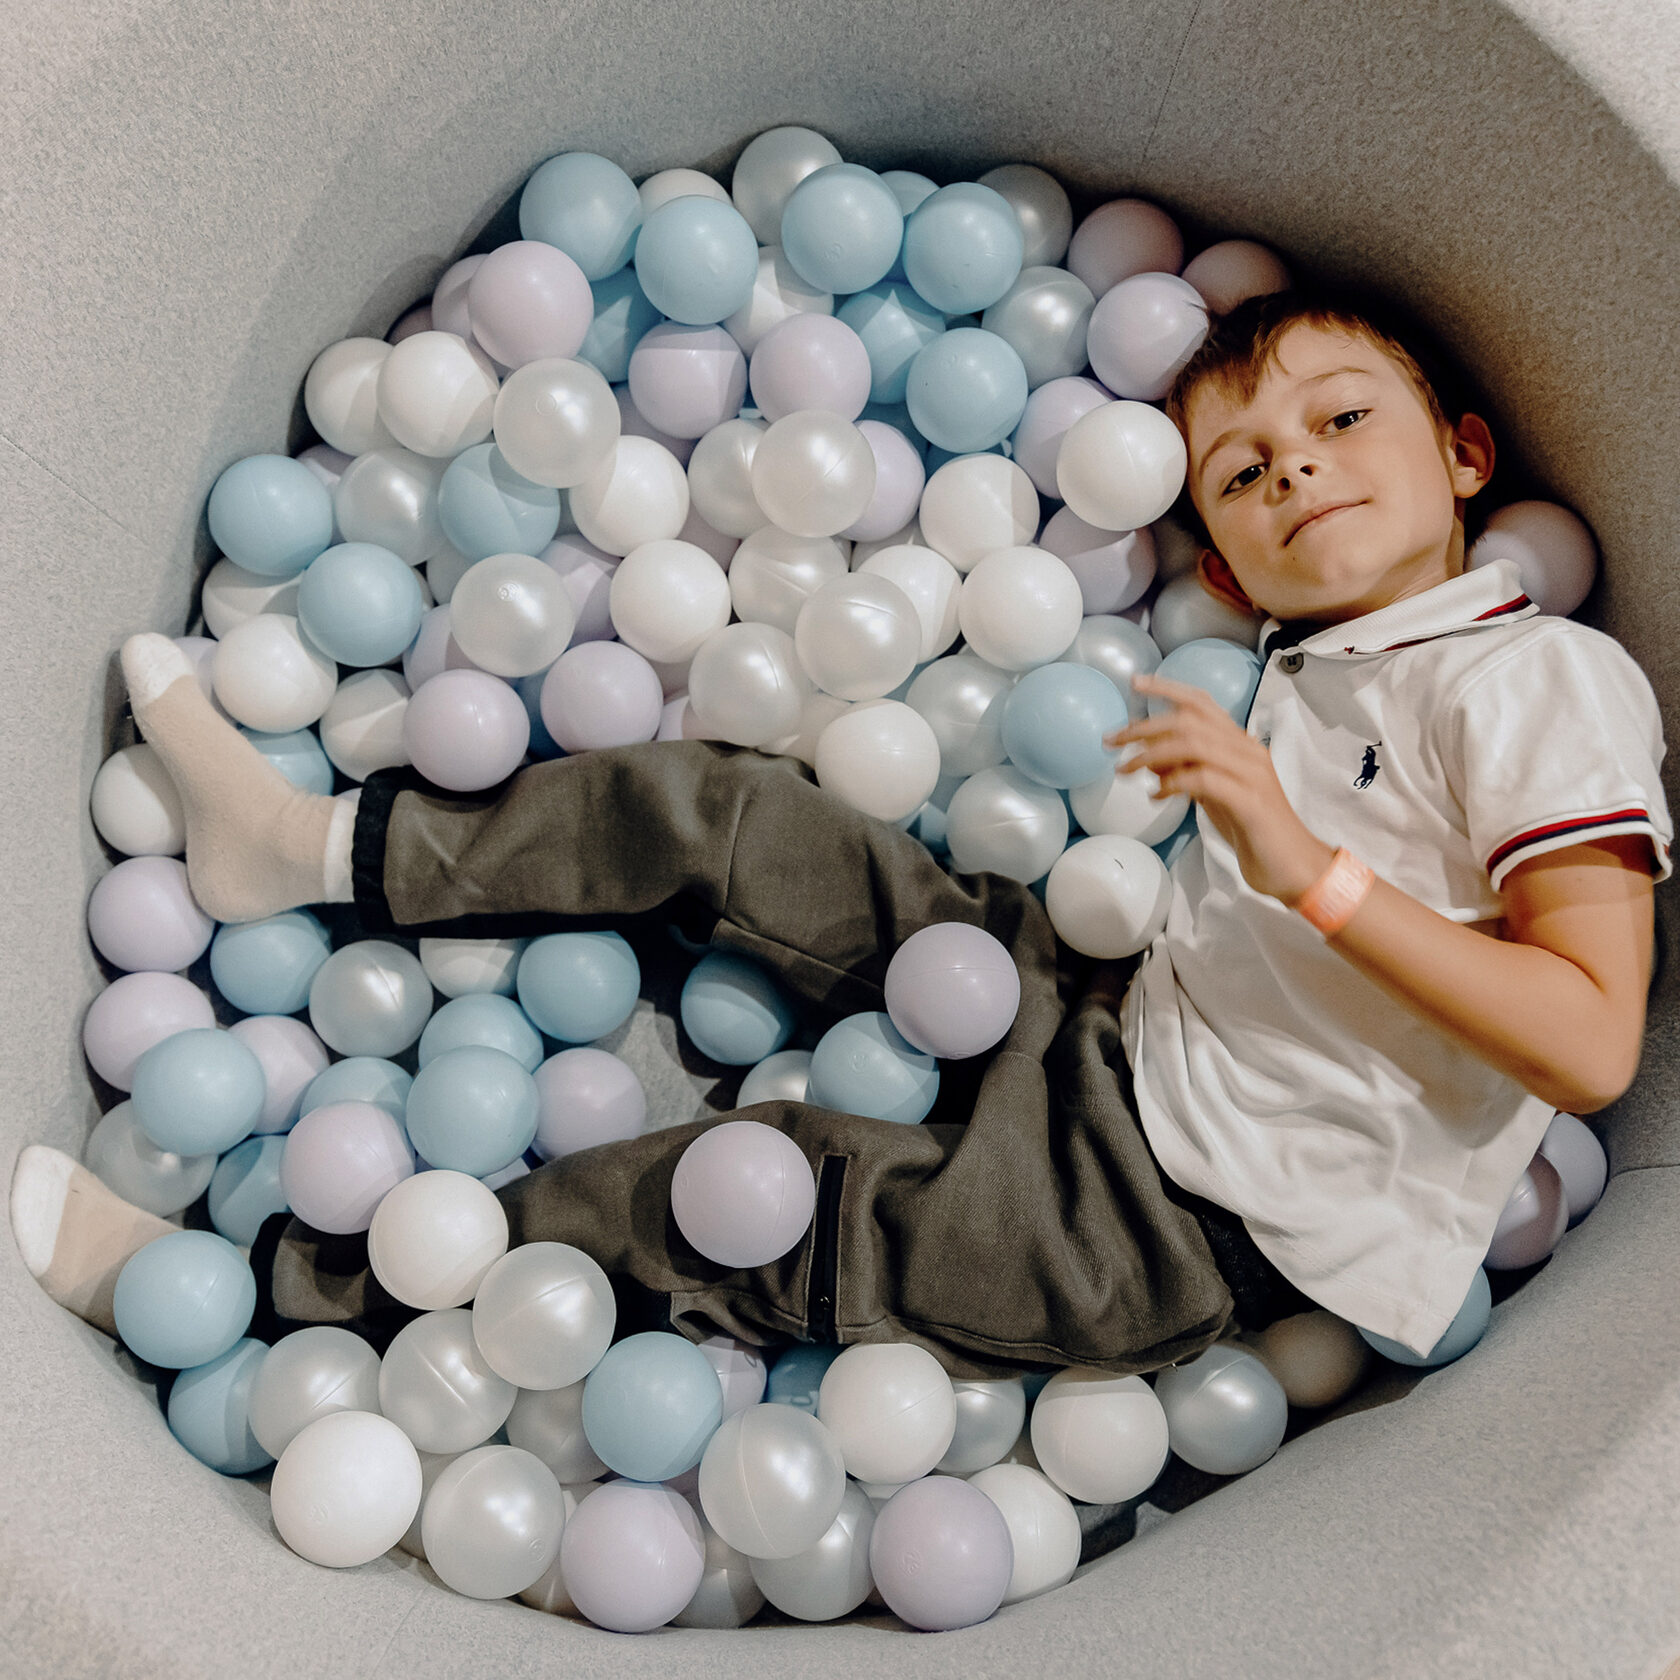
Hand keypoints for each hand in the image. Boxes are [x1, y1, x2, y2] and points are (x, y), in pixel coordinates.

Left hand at [1106, 672, 1335, 904]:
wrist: (1291, 865)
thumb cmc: (1249, 827)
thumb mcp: (1211, 792)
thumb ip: (1185, 769)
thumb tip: (1148, 755)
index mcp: (1240, 744)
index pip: (1203, 703)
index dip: (1168, 688)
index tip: (1135, 682)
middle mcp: (1247, 751)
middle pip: (1190, 720)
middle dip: (1144, 727)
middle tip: (1112, 742)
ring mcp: (1251, 774)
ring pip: (1194, 744)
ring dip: (1150, 754)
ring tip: (1125, 770)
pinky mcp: (1250, 802)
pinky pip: (1203, 779)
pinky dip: (1172, 783)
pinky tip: (1157, 795)